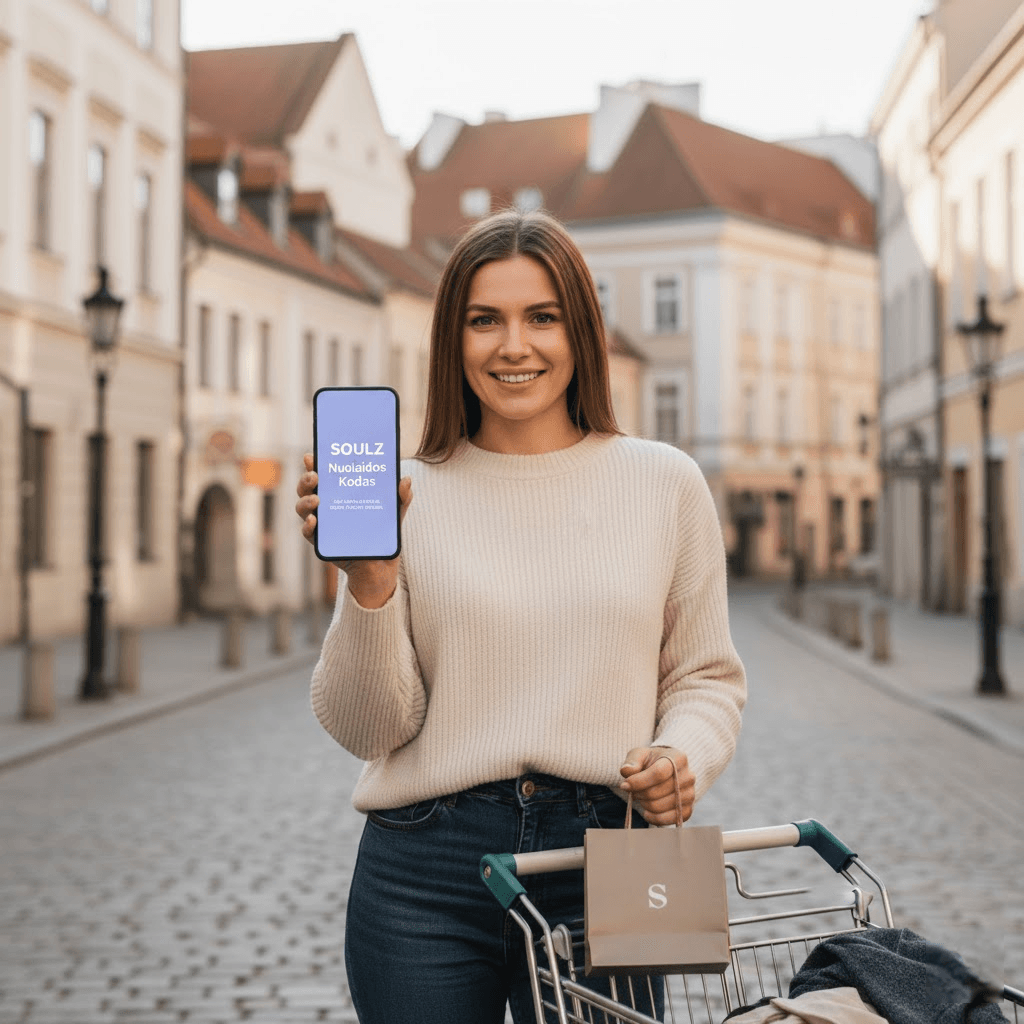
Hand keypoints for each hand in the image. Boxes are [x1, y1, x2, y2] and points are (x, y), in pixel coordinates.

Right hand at [295, 452, 412, 608]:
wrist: (380, 565)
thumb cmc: (383, 532)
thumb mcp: (395, 512)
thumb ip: (401, 497)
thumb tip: (406, 479)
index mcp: (338, 493)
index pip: (322, 475)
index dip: (313, 464)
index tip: (311, 455)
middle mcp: (325, 506)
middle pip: (306, 489)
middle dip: (306, 480)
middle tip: (315, 476)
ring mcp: (321, 524)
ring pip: (302, 509)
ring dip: (305, 502)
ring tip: (316, 500)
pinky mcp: (321, 543)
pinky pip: (308, 534)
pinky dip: (307, 526)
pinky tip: (314, 521)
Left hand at [619, 747, 694, 825]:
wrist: (668, 770)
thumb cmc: (652, 761)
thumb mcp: (640, 754)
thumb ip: (632, 761)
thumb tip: (626, 771)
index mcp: (678, 758)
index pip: (658, 773)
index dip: (639, 781)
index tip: (625, 785)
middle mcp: (689, 777)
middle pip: (656, 792)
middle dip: (639, 792)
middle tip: (633, 790)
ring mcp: (690, 795)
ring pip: (659, 807)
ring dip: (644, 804)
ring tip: (641, 796)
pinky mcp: (688, 810)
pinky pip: (666, 820)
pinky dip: (652, 818)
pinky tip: (647, 810)